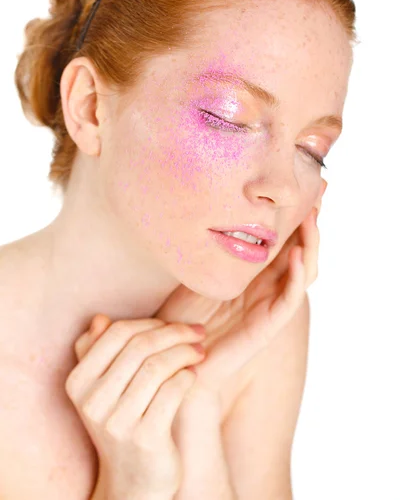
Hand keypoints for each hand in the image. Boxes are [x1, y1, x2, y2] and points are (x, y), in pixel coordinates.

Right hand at [66, 318, 206, 498]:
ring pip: (158, 366)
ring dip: (185, 352)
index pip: (117, 333)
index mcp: (78, 382)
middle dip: (175, 333)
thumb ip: (97, 352)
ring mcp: (118, 422)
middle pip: (140, 346)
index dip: (151, 322)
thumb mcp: (102, 389)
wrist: (133, 481)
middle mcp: (93, 402)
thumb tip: (100, 318)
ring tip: (199, 351)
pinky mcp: (145, 439)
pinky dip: (187, 377)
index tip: (175, 324)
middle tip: (197, 332)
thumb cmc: (122, 422)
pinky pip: (172, 391)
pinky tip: (193, 375)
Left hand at [154, 179, 327, 407]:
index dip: (294, 215)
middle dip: (310, 222)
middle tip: (319, 192)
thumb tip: (199, 208)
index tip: (301, 186)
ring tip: (312, 216)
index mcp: (254, 274)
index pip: (283, 239)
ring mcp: (270, 305)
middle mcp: (267, 287)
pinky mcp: (268, 325)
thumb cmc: (182, 315)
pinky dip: (297, 276)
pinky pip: (290, 298)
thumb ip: (205, 248)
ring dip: (310, 243)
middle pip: (300, 249)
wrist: (175, 358)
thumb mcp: (193, 271)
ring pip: (304, 271)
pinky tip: (296, 254)